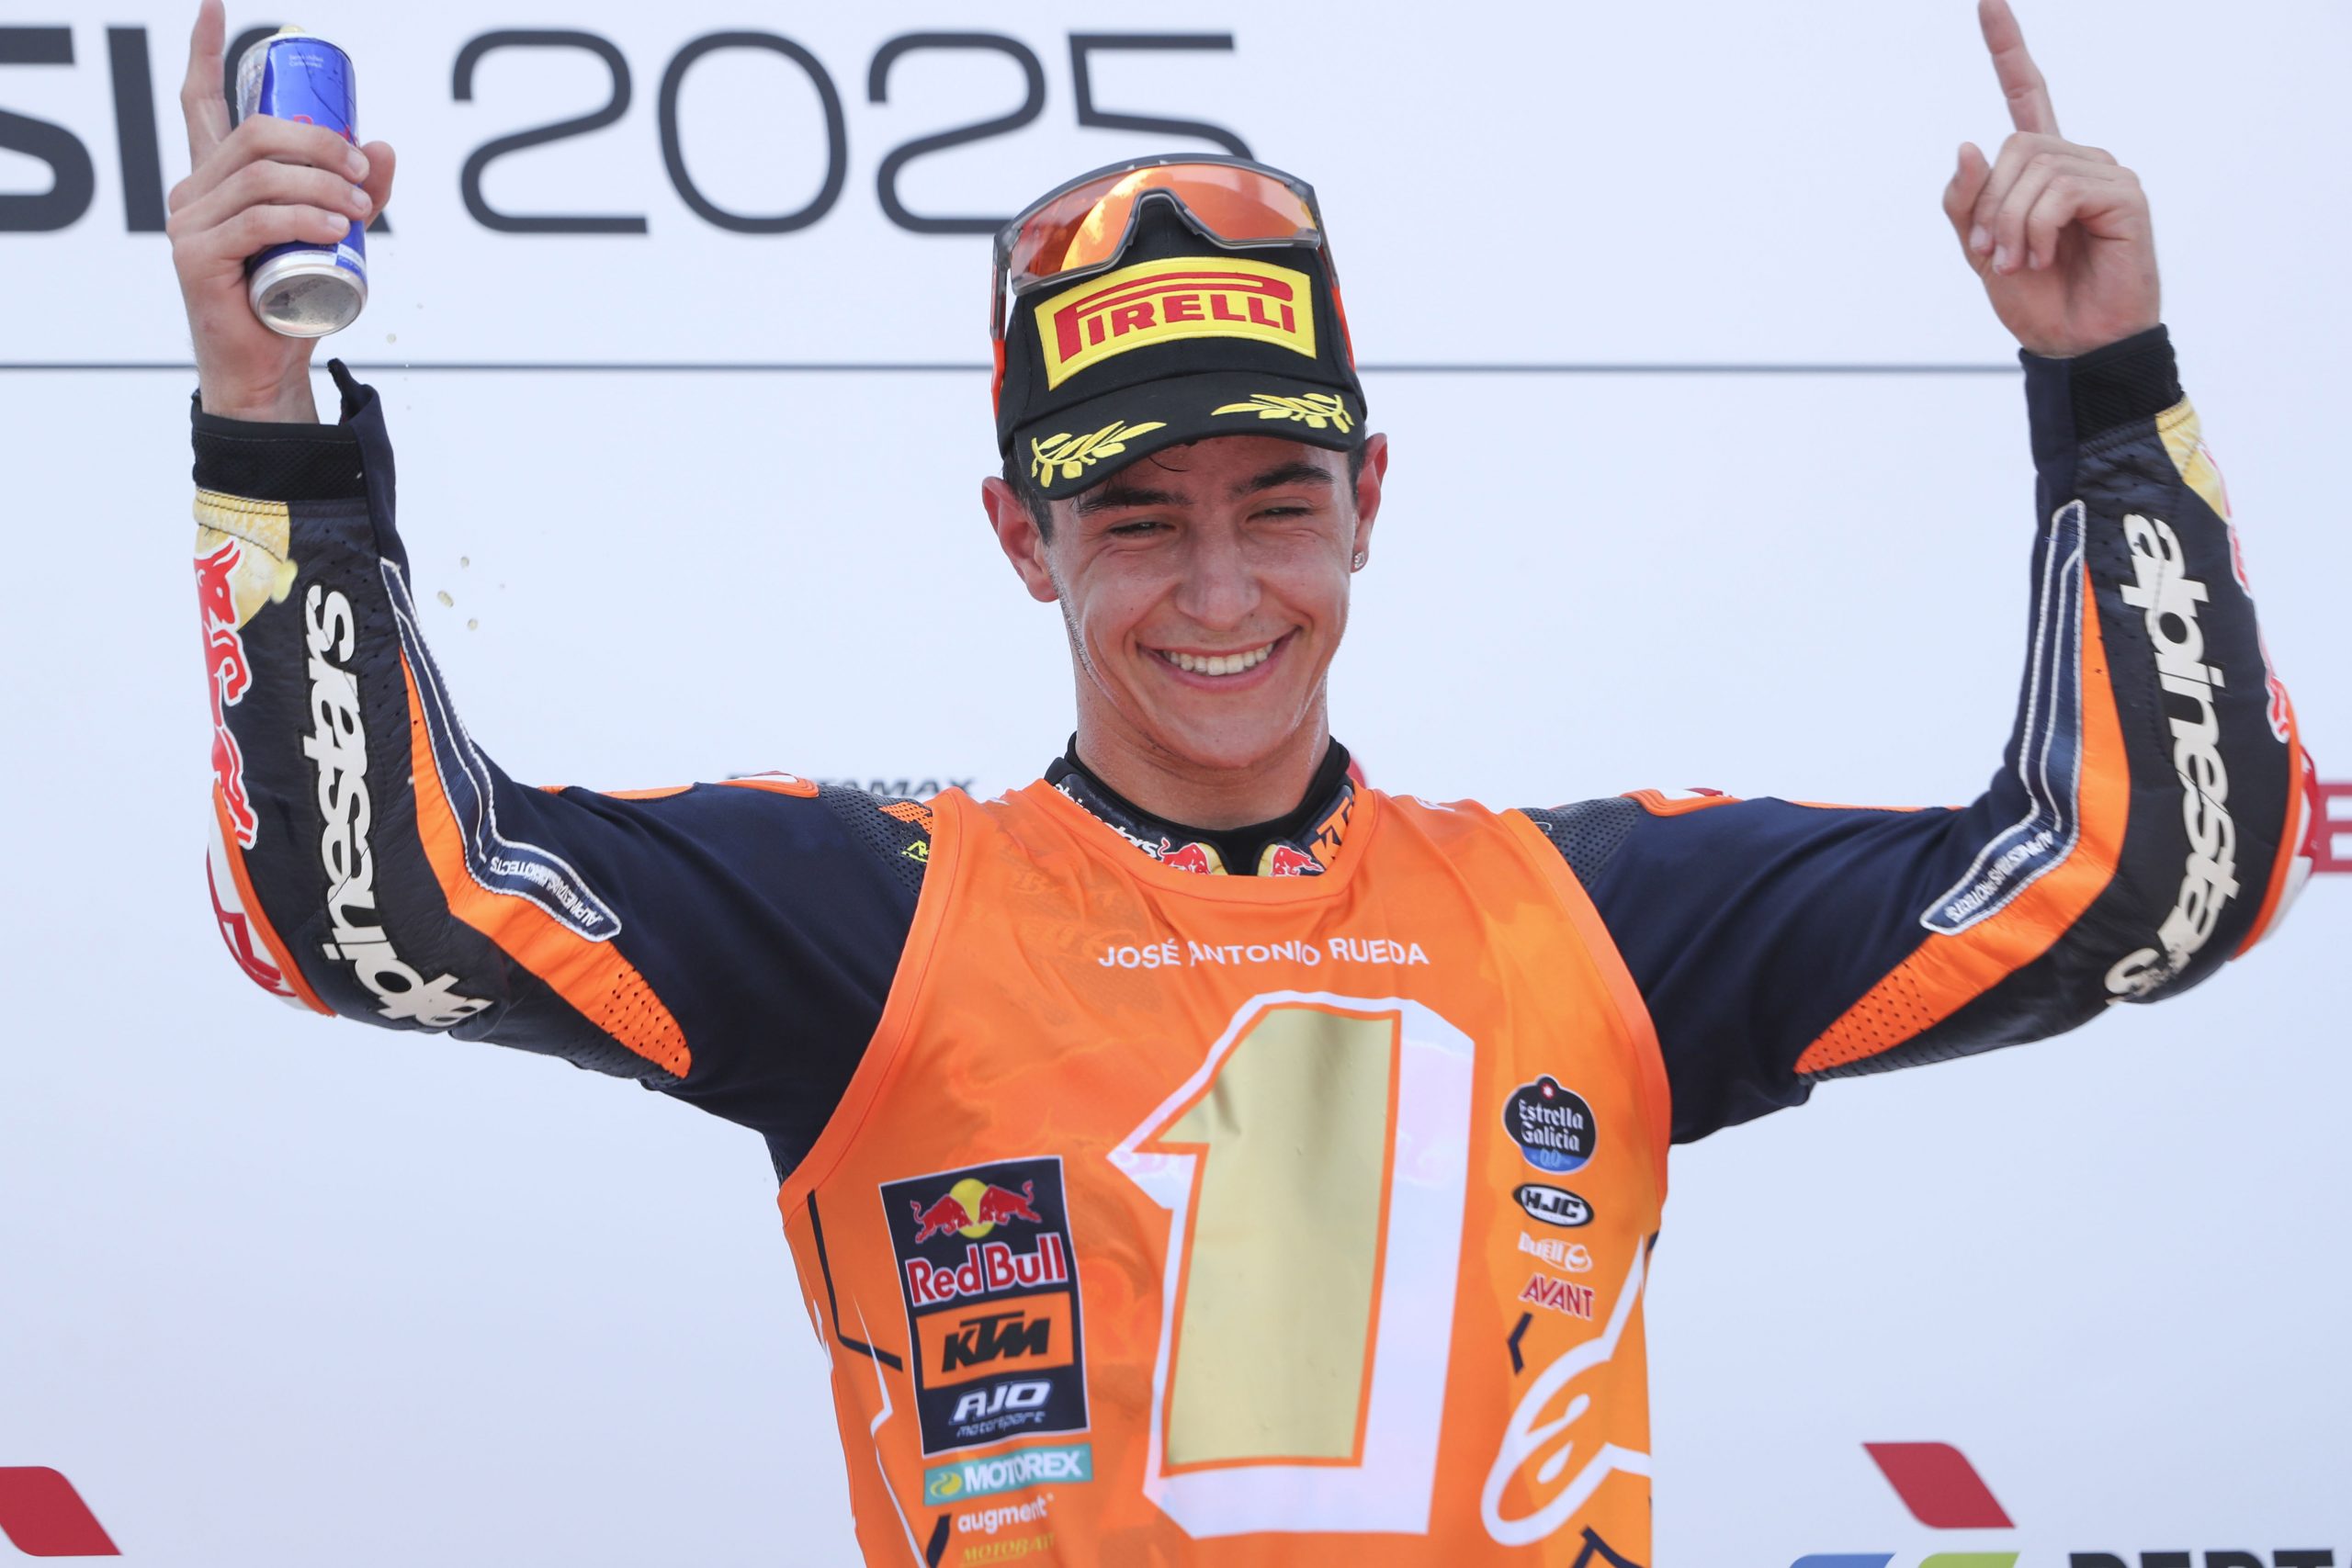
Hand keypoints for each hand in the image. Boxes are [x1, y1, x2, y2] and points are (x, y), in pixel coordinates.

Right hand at [166, 0, 395, 420]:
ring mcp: (189, 221)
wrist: (269, 365)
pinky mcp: (196, 256)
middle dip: (316, 141)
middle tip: (360, 168)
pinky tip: (336, 225)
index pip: (200, 99)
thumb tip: (381, 144)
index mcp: (217, 174)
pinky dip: (302, 218)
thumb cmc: (294, 296)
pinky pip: (255, 222)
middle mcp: (194, 188)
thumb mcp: (335, 234)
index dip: (205, 50)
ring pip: (260, 177)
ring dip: (319, 183)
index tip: (215, 5)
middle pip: (255, 135)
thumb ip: (359, 190)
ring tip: (359, 208)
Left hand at [1941, 0, 2158, 357]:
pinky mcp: (2124, 194)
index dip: (2008, 49)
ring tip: (2021, 262)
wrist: (2074, 344)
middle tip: (1995, 255)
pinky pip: (2059, 190)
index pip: (2027, 94)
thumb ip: (1966, 202)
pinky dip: (2037, 227)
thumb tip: (1969, 144)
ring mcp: (2103, 173)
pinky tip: (2045, 255)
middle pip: (2012, 146)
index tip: (1987, 3)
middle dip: (1989, 206)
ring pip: (2031, 168)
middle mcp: (2076, 159)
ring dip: (2010, 224)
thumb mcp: (1980, 251)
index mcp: (2041, 168)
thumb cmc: (2035, 299)